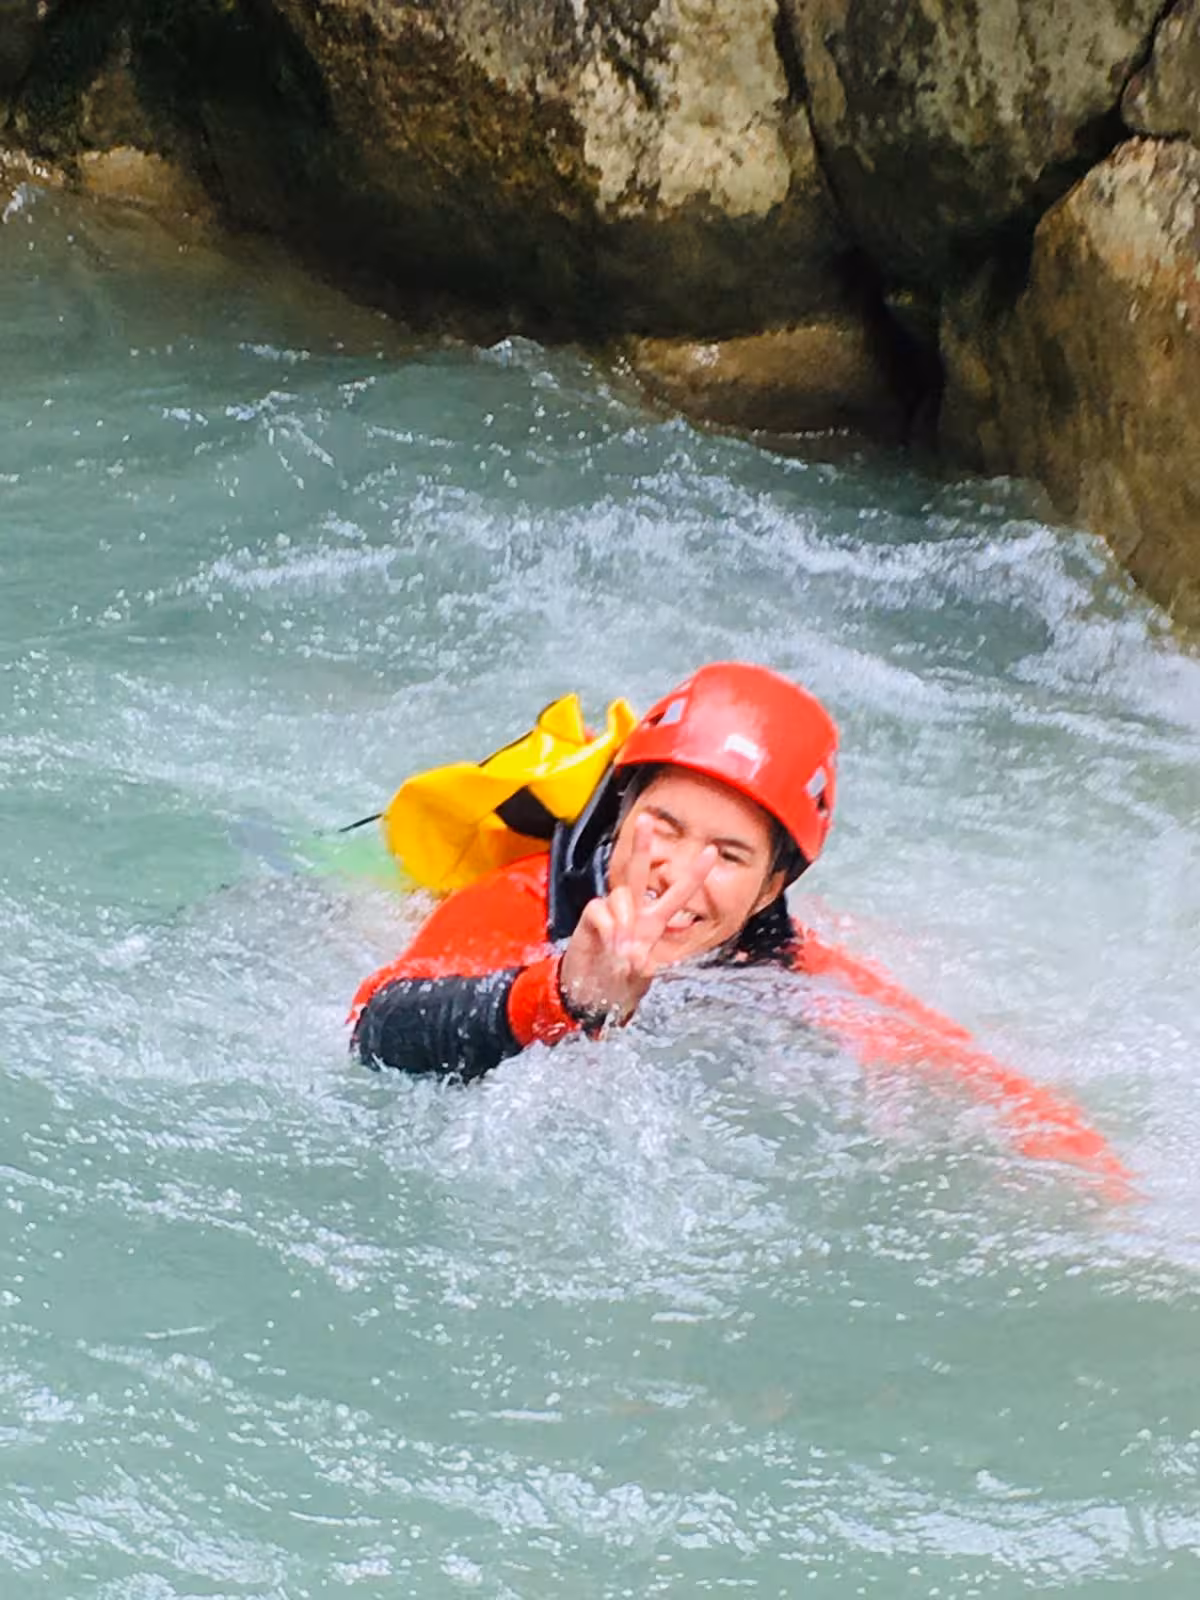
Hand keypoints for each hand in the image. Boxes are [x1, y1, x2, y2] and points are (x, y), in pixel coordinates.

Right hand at [558, 814, 717, 1028]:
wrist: (591, 992)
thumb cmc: (620, 981)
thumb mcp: (641, 977)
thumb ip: (642, 965)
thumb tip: (635, 955)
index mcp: (655, 921)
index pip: (678, 892)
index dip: (695, 873)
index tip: (712, 851)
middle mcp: (634, 910)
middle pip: (640, 870)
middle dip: (643, 845)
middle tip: (647, 819)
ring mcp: (612, 912)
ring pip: (621, 892)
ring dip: (625, 918)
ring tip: (624, 945)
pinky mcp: (591, 918)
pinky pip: (600, 909)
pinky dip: (608, 926)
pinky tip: (609, 943)